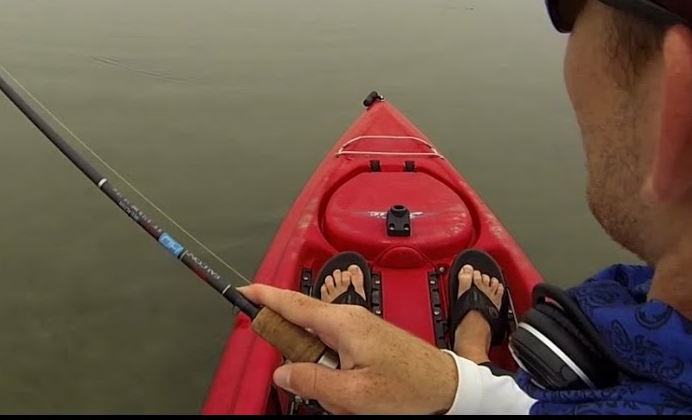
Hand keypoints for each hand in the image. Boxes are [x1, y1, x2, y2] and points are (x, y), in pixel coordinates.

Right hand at [239, 283, 458, 414]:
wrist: (448, 387)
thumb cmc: (411, 387)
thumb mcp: (353, 394)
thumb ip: (312, 381)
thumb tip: (283, 372)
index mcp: (342, 323)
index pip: (292, 303)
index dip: (264, 297)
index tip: (243, 293)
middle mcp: (349, 318)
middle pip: (302, 330)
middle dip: (302, 361)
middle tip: (322, 387)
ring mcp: (359, 327)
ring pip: (319, 349)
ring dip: (324, 376)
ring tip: (348, 397)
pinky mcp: (367, 339)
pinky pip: (336, 355)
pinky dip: (337, 376)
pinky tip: (356, 393)